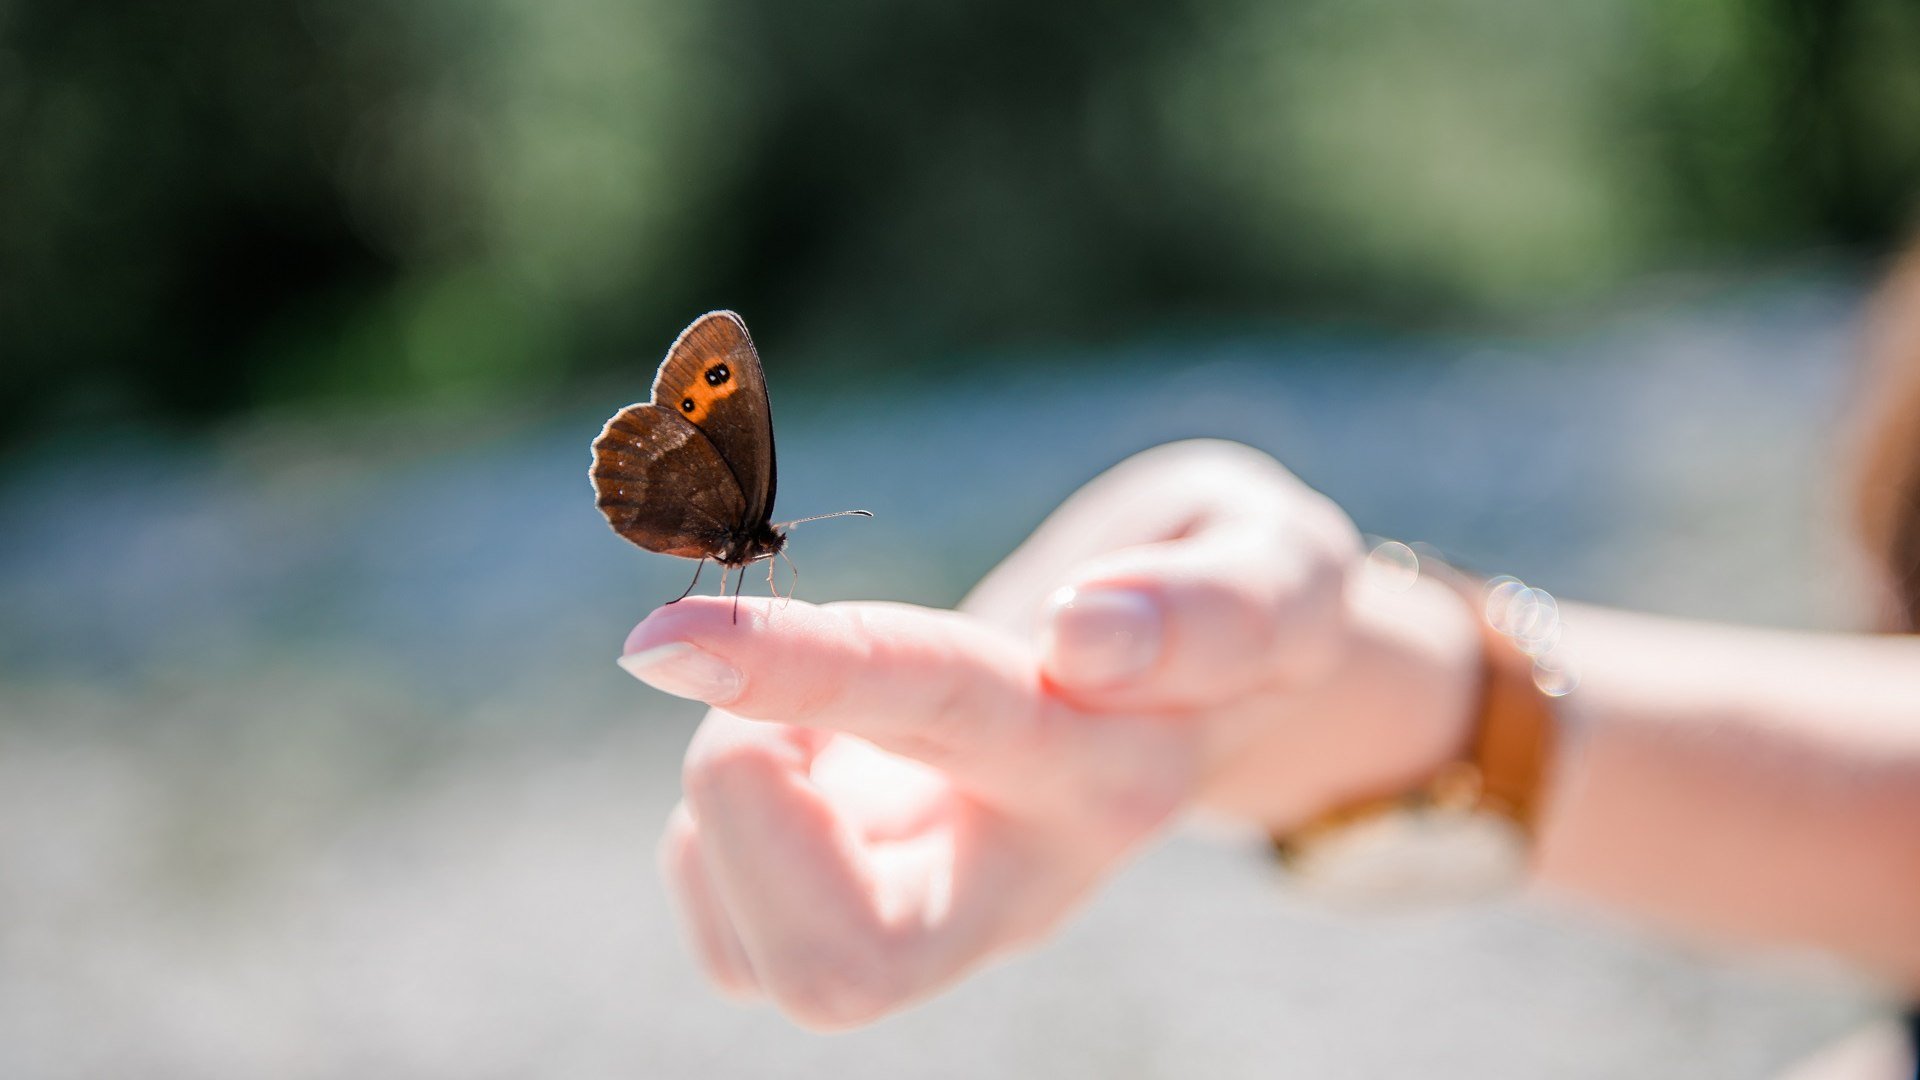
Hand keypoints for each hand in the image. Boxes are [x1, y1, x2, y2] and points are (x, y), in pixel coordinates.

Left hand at [628, 440, 1475, 1028]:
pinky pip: (737, 940)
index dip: (810, 672)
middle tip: (726, 658)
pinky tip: (803, 771)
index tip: (676, 640)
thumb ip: (1221, 604)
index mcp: (1113, 763)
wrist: (1218, 689)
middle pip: (847, 963)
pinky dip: (718, 841)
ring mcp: (948, 921)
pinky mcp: (879, 934)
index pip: (947, 711)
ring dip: (725, 809)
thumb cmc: (1227, 596)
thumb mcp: (1279, 561)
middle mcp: (1022, 871)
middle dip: (729, 808)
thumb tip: (1086, 635)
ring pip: (771, 963)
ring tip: (804, 710)